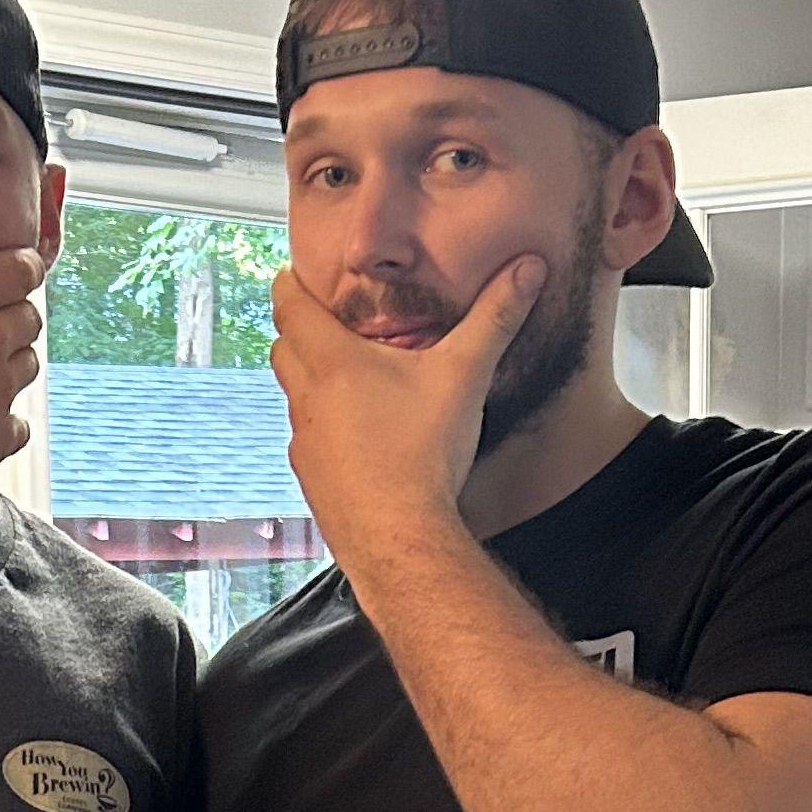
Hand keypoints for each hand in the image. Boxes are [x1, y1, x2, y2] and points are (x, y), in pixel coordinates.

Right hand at [0, 240, 42, 514]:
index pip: (22, 266)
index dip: (19, 269)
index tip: (10, 276)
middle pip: (30, 316)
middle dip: (13, 320)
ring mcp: (0, 389)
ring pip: (29, 366)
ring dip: (10, 368)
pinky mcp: (0, 435)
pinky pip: (19, 423)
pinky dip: (2, 424)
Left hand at [268, 254, 544, 556]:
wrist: (400, 541)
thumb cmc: (422, 457)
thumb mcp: (464, 376)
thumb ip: (495, 319)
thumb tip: (527, 269)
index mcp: (331, 363)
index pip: (288, 305)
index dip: (291, 284)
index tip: (299, 274)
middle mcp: (306, 400)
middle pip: (283, 348)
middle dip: (300, 330)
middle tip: (329, 321)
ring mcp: (304, 445)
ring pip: (294, 398)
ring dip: (313, 382)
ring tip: (350, 378)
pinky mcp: (313, 482)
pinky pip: (310, 443)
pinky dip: (326, 430)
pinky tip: (360, 438)